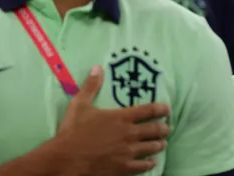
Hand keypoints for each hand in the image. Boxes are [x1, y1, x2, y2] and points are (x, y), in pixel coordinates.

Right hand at [54, 66, 170, 174]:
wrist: (66, 159)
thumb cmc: (72, 132)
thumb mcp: (80, 105)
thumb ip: (91, 86)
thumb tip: (98, 68)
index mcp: (121, 117)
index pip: (148, 110)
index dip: (161, 109)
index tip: (167, 109)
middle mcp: (129, 134)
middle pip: (155, 130)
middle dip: (163, 129)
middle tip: (167, 128)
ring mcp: (128, 152)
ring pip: (152, 147)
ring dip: (159, 145)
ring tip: (162, 144)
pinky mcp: (124, 167)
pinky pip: (143, 166)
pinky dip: (150, 163)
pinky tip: (152, 162)